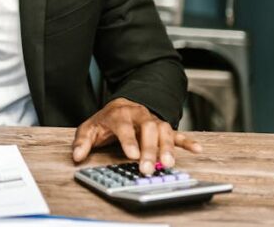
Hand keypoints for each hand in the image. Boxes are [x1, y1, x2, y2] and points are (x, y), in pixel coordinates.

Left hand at [71, 97, 201, 174]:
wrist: (123, 106)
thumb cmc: (106, 121)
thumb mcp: (89, 128)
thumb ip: (82, 142)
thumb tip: (77, 156)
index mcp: (120, 114)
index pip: (125, 126)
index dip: (129, 140)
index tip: (132, 155)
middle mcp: (140, 115)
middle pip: (148, 129)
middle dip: (149, 149)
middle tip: (148, 168)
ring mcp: (153, 121)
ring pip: (164, 131)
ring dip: (167, 147)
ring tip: (169, 164)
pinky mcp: (164, 128)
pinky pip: (177, 133)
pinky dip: (187, 141)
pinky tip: (197, 149)